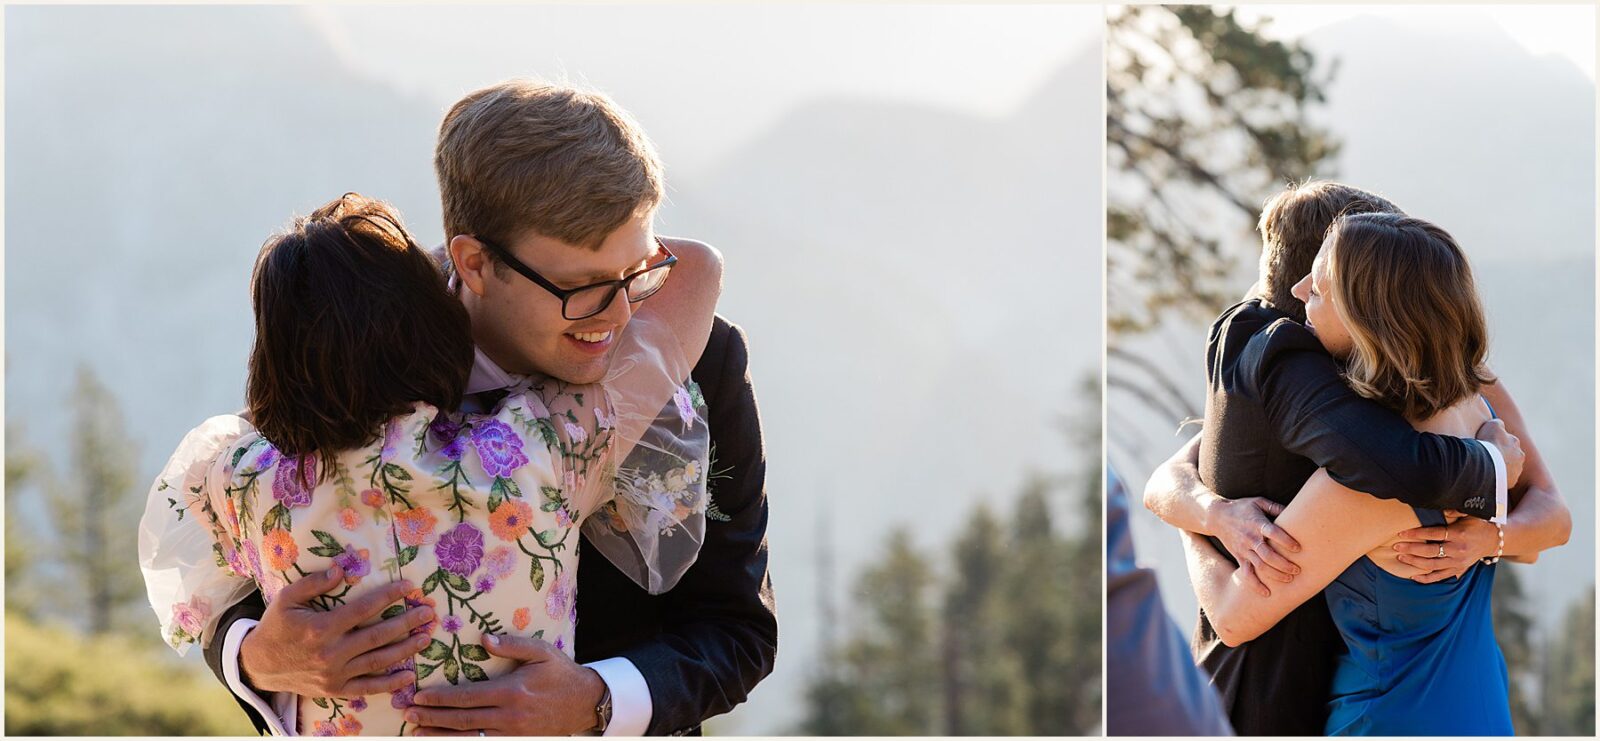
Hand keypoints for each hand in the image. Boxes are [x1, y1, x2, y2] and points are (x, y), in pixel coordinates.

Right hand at [239, 565, 434, 697]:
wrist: (258, 666)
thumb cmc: (275, 627)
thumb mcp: (286, 599)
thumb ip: (313, 583)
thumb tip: (341, 569)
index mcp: (321, 628)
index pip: (363, 609)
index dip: (388, 596)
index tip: (408, 587)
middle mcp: (331, 652)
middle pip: (378, 636)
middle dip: (407, 623)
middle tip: (428, 613)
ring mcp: (334, 674)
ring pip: (378, 661)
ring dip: (405, 649)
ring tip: (426, 637)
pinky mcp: (335, 690)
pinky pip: (367, 688)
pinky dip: (390, 684)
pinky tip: (409, 675)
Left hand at [407, 634, 604, 735]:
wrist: (585, 703)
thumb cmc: (561, 674)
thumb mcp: (541, 652)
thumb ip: (512, 645)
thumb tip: (483, 638)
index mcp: (511, 691)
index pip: (467, 697)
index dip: (440, 698)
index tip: (419, 696)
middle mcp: (509, 716)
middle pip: (462, 720)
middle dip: (432, 718)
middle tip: (408, 715)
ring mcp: (512, 734)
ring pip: (469, 738)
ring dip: (441, 736)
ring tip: (417, 733)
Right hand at [1205, 496, 1300, 589]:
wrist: (1216, 516)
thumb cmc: (1241, 507)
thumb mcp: (1258, 501)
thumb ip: (1275, 507)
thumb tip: (1296, 511)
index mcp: (1257, 524)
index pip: (1273, 533)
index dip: (1286, 541)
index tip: (1298, 549)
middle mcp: (1250, 538)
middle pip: (1268, 555)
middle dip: (1284, 564)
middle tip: (1298, 569)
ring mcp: (1244, 550)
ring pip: (1260, 567)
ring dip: (1275, 575)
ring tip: (1289, 579)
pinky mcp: (1239, 557)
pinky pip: (1247, 574)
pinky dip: (1255, 585)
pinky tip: (1267, 593)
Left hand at [1392, 513, 1497, 582]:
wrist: (1493, 540)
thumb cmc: (1477, 524)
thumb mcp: (1470, 513)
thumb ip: (1455, 510)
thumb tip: (1440, 506)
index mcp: (1459, 534)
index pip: (1434, 534)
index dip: (1417, 533)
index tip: (1401, 533)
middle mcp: (1458, 549)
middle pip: (1430, 551)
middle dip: (1411, 549)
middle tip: (1396, 546)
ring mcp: (1458, 561)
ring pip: (1433, 565)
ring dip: (1415, 562)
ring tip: (1400, 557)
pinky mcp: (1459, 569)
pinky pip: (1441, 576)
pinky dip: (1427, 578)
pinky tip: (1413, 577)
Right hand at [1475, 419, 1523, 489]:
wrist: (1487, 464)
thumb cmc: (1489, 443)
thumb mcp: (1492, 425)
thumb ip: (1498, 423)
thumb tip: (1499, 424)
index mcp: (1515, 442)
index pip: (1507, 441)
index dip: (1497, 443)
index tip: (1489, 445)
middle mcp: (1519, 456)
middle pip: (1510, 455)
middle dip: (1503, 456)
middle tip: (1489, 458)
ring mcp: (1516, 470)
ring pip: (1509, 468)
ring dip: (1502, 468)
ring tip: (1488, 469)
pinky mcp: (1511, 482)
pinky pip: (1505, 480)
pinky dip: (1499, 478)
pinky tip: (1489, 477)